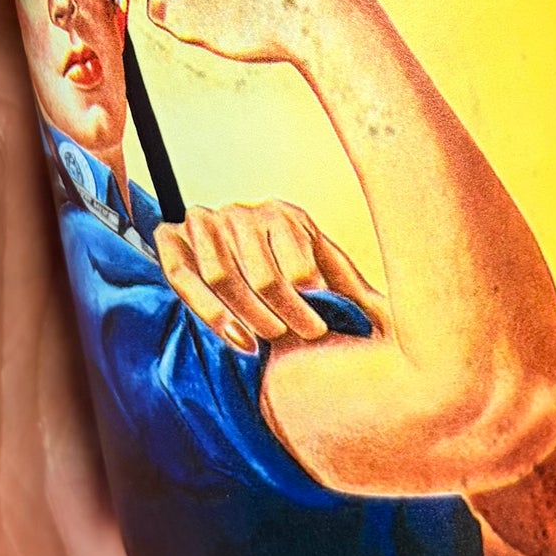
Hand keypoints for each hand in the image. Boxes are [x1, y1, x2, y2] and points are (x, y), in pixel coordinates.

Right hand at [154, 199, 384, 353]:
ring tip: (269, 341)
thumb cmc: (286, 265)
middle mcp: (241, 213)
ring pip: (220, 276)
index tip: (324, 322)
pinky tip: (238, 339)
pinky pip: (181, 277)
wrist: (223, 243)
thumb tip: (384, 314)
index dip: (308, 292)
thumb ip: (346, 284)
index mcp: (282, 214)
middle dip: (285, 312)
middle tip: (305, 337)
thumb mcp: (321, 264)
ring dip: (247, 316)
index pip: (294, 254)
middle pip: (261, 273)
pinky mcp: (171, 239)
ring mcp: (204, 223)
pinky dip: (208, 312)